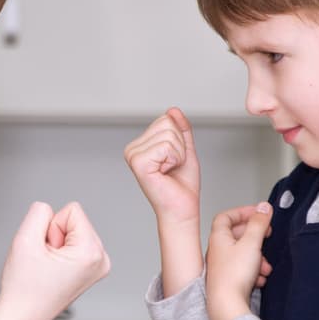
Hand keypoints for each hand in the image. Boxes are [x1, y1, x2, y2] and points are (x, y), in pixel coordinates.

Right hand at [0, 201, 110, 319]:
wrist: (21, 316)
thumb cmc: (24, 289)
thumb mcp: (24, 239)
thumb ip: (38, 212)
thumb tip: (49, 207)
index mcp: (92, 253)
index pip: (71, 210)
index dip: (50, 228)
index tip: (46, 252)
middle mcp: (101, 260)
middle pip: (74, 220)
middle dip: (54, 237)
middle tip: (45, 262)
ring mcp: (98, 267)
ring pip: (72, 231)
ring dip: (55, 245)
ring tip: (47, 267)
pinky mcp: (91, 270)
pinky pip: (73, 244)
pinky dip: (59, 254)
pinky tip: (52, 270)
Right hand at [123, 107, 200, 227]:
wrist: (182, 209)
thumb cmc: (182, 185)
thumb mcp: (185, 150)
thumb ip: (181, 129)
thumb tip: (173, 110)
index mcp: (140, 145)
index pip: (166, 119)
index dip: (179, 139)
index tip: (174, 160)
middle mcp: (132, 149)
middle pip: (167, 123)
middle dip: (179, 145)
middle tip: (173, 166)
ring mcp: (133, 156)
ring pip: (169, 134)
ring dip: (178, 154)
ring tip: (170, 170)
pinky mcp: (138, 163)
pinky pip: (166, 146)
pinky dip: (174, 159)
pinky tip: (166, 173)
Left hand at [205, 202, 272, 319]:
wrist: (227, 306)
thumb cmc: (233, 276)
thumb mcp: (251, 243)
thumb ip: (259, 224)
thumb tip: (264, 207)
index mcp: (218, 238)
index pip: (226, 217)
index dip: (242, 212)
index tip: (258, 213)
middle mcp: (217, 251)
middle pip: (237, 235)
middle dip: (256, 236)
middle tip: (267, 235)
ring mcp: (222, 267)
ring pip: (243, 254)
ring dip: (258, 257)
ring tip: (266, 266)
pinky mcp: (228, 281)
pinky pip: (243, 270)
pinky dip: (254, 271)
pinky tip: (261, 279)